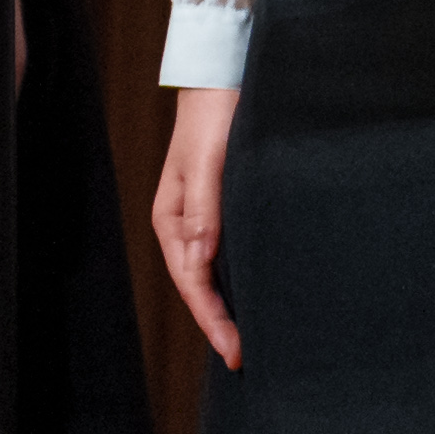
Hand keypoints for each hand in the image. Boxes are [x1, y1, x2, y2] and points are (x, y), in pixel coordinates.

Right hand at [155, 85, 242, 367]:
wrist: (227, 76)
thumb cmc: (216, 115)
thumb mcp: (208, 161)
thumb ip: (205, 208)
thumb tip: (201, 260)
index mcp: (172, 221)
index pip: (193, 283)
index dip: (213, 320)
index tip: (235, 351)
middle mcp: (188, 225)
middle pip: (203, 286)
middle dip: (222, 323)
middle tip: (248, 357)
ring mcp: (208, 217)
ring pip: (218, 272)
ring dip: (233, 302)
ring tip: (257, 335)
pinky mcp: (230, 204)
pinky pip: (233, 251)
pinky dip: (244, 274)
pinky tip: (262, 287)